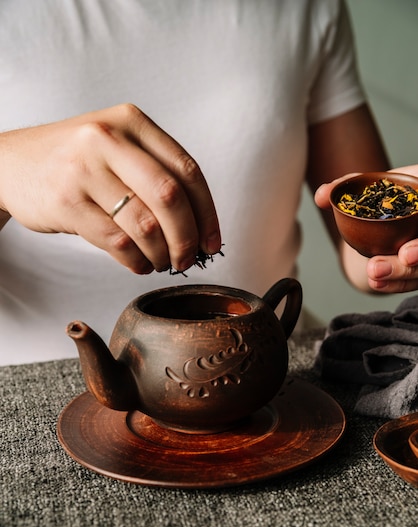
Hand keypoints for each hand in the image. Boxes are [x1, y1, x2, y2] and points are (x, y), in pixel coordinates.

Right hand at [0, 103, 220, 273]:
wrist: (10, 163)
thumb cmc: (72, 160)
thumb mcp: (115, 145)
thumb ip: (154, 171)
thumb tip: (198, 226)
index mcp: (131, 122)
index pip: (187, 171)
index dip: (207, 213)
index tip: (211, 241)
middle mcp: (108, 139)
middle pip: (170, 198)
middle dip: (187, 238)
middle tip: (188, 259)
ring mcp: (84, 170)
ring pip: (145, 225)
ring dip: (161, 254)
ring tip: (161, 261)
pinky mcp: (66, 202)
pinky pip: (117, 242)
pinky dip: (136, 261)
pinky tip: (138, 262)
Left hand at [315, 167, 417, 293]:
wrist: (392, 209)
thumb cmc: (389, 194)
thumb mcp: (371, 185)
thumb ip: (347, 186)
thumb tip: (321, 196)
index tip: (407, 251)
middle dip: (410, 263)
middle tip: (389, 263)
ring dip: (398, 277)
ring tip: (374, 276)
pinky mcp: (417, 269)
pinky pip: (410, 282)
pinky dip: (393, 284)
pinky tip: (377, 284)